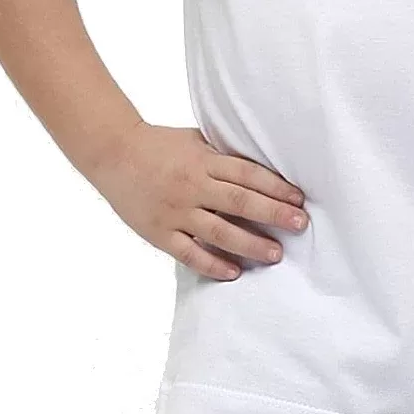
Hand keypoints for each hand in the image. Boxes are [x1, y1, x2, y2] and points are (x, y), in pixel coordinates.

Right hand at [86, 121, 309, 281]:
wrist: (113, 152)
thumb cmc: (161, 145)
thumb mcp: (197, 141)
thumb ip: (224, 157)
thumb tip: (262, 170)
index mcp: (204, 161)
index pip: (248, 174)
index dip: (276, 187)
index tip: (298, 199)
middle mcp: (193, 186)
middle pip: (240, 202)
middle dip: (273, 214)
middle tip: (300, 225)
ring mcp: (176, 211)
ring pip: (219, 232)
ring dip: (250, 244)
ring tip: (276, 254)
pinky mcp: (159, 233)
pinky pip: (189, 253)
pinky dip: (212, 264)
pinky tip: (234, 272)